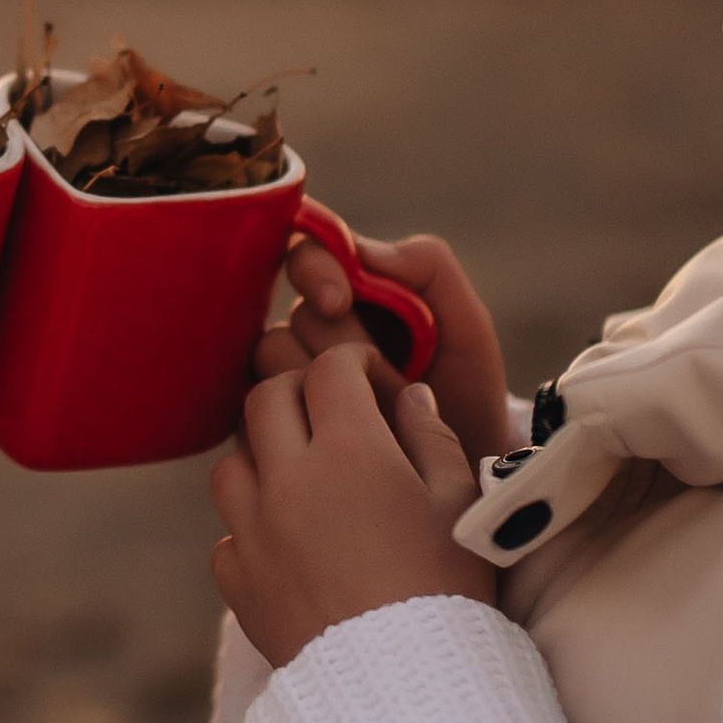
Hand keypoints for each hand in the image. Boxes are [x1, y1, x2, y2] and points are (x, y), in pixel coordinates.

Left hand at [212, 343, 491, 667]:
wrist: (406, 692)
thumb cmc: (449, 591)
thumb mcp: (460, 506)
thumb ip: (430, 438)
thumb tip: (407, 397)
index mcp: (350, 451)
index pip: (331, 369)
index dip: (357, 365)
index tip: (378, 384)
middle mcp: (288, 481)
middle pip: (266, 399)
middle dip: (300, 393)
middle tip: (334, 415)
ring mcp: (254, 532)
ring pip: (232, 462)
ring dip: (264, 456)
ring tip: (304, 477)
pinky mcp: (239, 583)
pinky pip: (229, 534)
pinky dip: (252, 528)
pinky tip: (290, 543)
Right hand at [254, 227, 511, 467]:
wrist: (460, 471)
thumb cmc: (466, 394)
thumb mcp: (465, 326)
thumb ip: (429, 267)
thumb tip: (362, 250)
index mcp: (354, 293)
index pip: (305, 253)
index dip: (315, 270)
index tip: (340, 302)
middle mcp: (313, 332)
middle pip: (292, 318)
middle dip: (337, 346)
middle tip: (388, 382)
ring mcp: (290, 379)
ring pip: (271, 360)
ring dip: (323, 389)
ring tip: (377, 417)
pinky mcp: (275, 424)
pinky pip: (256, 408)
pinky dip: (295, 419)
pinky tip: (335, 437)